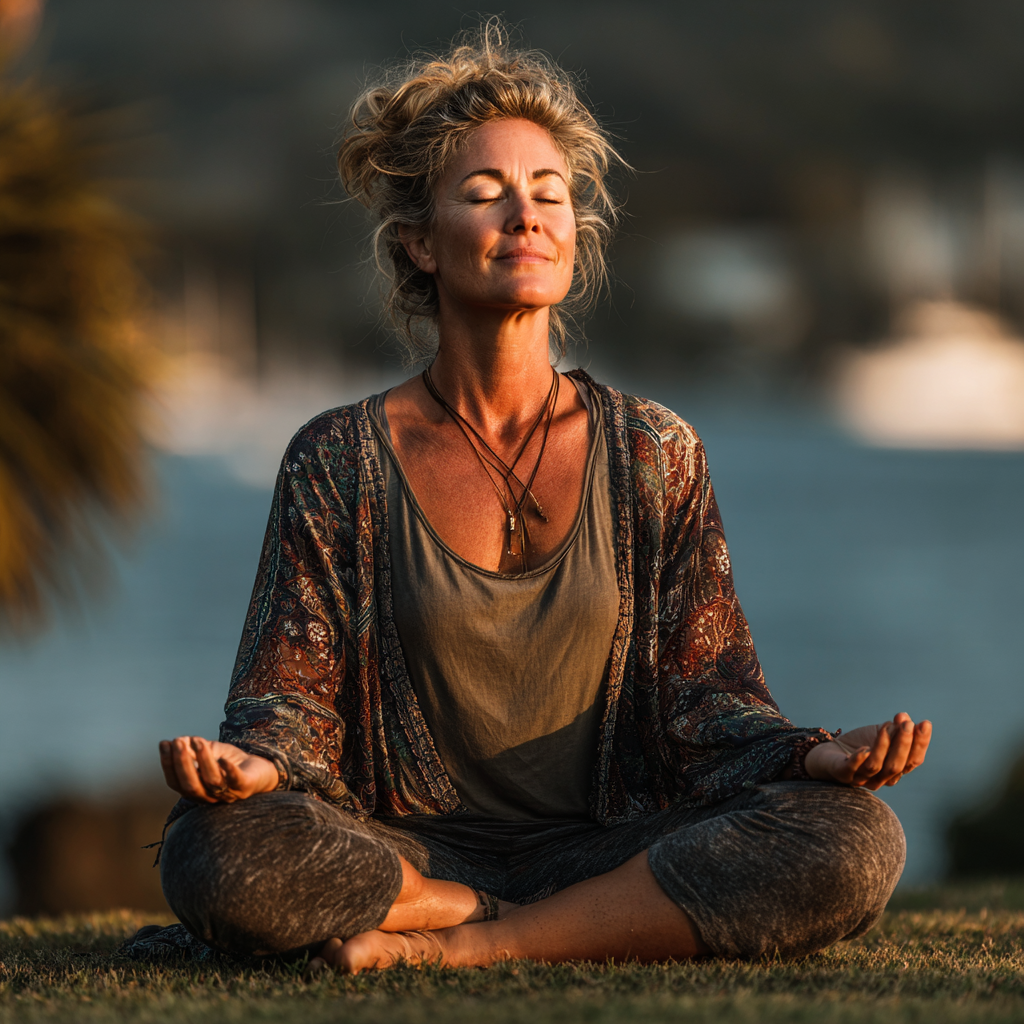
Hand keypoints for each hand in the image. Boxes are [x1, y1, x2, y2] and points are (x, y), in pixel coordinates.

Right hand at [159, 736, 278, 802]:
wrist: (259, 770)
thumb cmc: (229, 762)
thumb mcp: (209, 754)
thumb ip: (193, 751)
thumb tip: (176, 741)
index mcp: (195, 790)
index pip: (175, 782)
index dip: (168, 763)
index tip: (165, 743)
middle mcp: (208, 796)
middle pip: (190, 786)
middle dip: (182, 763)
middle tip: (179, 742)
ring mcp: (227, 794)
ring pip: (211, 781)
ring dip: (203, 760)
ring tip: (198, 740)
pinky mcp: (245, 787)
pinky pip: (235, 781)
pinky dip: (228, 771)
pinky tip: (222, 759)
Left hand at [804, 712, 931, 790]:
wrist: (830, 754)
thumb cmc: (860, 745)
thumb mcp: (880, 734)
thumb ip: (894, 729)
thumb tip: (905, 717)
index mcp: (895, 770)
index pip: (913, 760)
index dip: (920, 743)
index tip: (925, 723)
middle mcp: (881, 778)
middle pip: (897, 765)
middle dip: (904, 744)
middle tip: (906, 724)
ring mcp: (862, 778)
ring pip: (877, 766)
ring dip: (884, 746)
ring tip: (886, 726)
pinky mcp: (843, 774)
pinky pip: (852, 769)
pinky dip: (859, 759)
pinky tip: (864, 748)